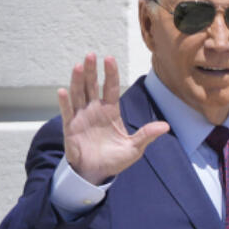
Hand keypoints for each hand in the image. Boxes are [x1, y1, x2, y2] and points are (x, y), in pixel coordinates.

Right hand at [57, 53, 167, 183]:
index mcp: (110, 111)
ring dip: (77, 80)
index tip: (109, 59)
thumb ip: (147, 135)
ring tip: (78, 66)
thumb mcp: (134, 148)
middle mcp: (95, 110)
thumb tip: (166, 126)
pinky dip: (65, 102)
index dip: (110, 74)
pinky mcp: (71, 127)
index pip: (110, 88)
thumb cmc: (115, 159)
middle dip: (91, 71)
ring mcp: (81, 117)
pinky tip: (62, 91)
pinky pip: (67, 112)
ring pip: (78, 94)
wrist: (97, 173)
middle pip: (92, 86)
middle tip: (91, 56)